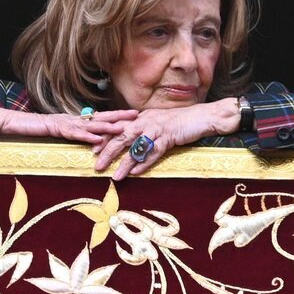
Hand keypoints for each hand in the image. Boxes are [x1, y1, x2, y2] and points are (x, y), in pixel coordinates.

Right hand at [0, 106, 137, 144]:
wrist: (16, 123)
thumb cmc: (37, 130)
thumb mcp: (61, 133)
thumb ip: (75, 135)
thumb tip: (92, 141)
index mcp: (77, 120)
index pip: (102, 117)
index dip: (118, 115)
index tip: (135, 115)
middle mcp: (74, 118)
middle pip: (102, 116)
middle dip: (120, 115)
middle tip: (138, 115)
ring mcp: (65, 122)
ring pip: (91, 124)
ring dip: (108, 125)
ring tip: (124, 127)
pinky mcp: (56, 128)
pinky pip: (74, 133)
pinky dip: (87, 136)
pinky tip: (98, 139)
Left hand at [93, 98, 239, 180]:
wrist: (202, 116)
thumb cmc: (179, 121)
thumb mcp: (157, 122)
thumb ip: (143, 129)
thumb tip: (130, 141)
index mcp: (141, 118)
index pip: (118, 127)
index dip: (104, 137)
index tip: (92, 149)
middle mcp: (146, 121)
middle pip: (122, 136)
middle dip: (107, 151)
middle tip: (96, 165)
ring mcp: (157, 129)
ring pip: (136, 146)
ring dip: (124, 163)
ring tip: (115, 176)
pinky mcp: (169, 137)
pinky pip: (154, 152)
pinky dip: (145, 163)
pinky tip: (136, 173)